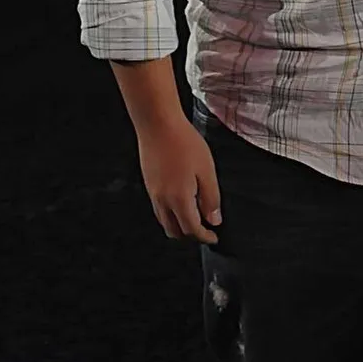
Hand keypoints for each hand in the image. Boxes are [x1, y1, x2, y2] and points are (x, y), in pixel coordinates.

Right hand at [137, 117, 221, 244]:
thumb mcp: (206, 169)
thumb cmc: (183, 141)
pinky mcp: (149, 184)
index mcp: (179, 199)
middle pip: (175, 231)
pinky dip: (169, 214)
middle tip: (204, 229)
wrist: (158, 124)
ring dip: (178, 225)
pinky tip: (180, 201)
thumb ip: (211, 198)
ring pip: (164, 222)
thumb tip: (214, 219)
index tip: (213, 236)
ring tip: (193, 216)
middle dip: (190, 235)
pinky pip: (158, 209)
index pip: (192, 230)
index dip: (205, 237)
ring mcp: (153, 193)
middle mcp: (163, 200)